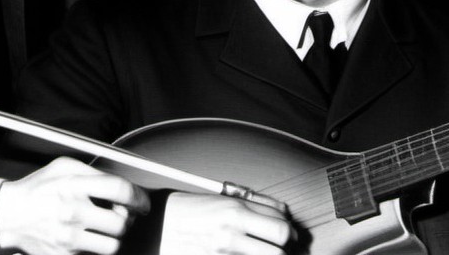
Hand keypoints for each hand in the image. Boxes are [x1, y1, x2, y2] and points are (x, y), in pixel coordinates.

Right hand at [0, 156, 149, 254]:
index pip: (119, 190)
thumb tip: (121, 183)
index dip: (139, 197)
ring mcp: (67, 239)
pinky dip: (97, 249)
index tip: (143, 202)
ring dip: (116, 238)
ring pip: (111, 246)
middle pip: (121, 222)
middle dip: (129, 219)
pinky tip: (92, 239)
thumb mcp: (65, 167)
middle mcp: (72, 213)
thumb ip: (94, 173)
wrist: (8, 216)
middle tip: (126, 216)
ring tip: (111, 229)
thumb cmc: (39, 188)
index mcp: (74, 186)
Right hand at [161, 193, 293, 253]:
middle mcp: (231, 232)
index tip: (291, 237)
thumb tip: (283, 211)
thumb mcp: (223, 199)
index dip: (291, 232)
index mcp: (235, 210)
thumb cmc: (192, 210)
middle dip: (286, 250)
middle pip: (280, 247)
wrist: (157, 226)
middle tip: (285, 251)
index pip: (280, 223)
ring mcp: (222, 254)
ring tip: (268, 254)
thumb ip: (255, 204)